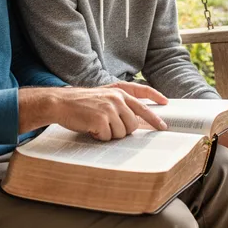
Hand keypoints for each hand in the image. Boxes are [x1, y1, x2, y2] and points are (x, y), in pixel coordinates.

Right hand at [18, 86, 167, 140]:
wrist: (60, 103)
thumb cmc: (80, 103)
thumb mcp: (103, 96)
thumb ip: (120, 103)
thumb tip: (138, 119)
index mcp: (118, 90)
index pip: (143, 92)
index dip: (156, 98)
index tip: (166, 104)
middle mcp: (117, 97)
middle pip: (135, 122)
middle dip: (125, 130)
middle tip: (110, 127)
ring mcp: (110, 108)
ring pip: (123, 132)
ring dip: (111, 134)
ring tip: (98, 126)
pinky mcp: (102, 119)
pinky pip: (109, 137)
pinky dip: (100, 137)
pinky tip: (91, 129)